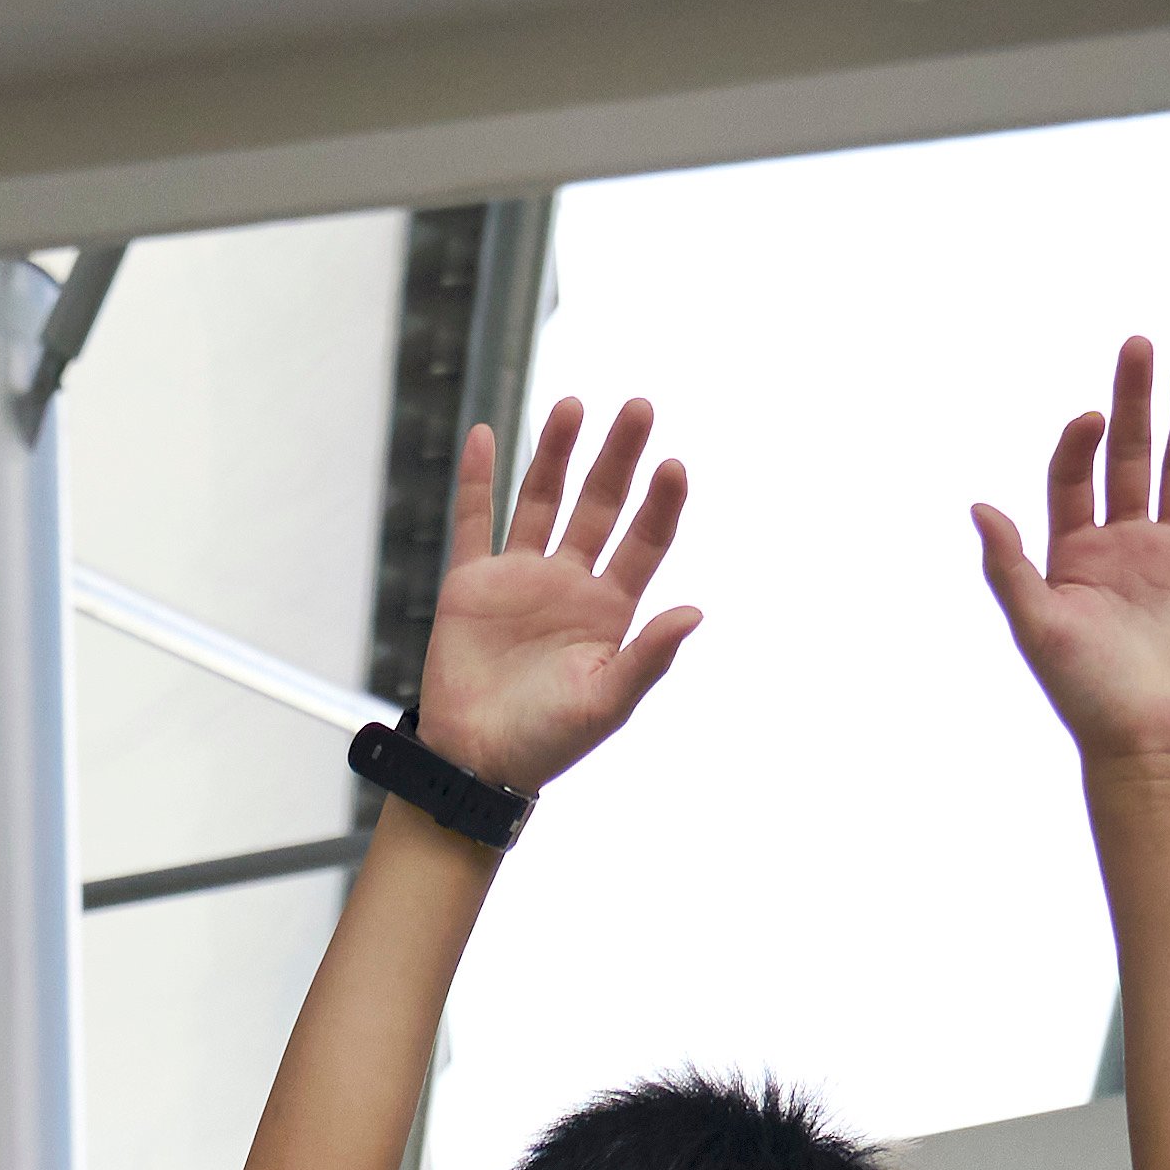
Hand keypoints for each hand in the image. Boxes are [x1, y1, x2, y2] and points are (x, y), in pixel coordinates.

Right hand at [409, 397, 700, 798]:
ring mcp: (520, 577)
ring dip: (557, 453)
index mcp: (609, 609)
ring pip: (542, 499)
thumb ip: (649, 656)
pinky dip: (477, 479)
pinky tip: (484, 436)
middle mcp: (569, 583)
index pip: (644, 542)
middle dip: (619, 458)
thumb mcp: (607, 703)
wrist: (474, 763)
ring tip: (573, 406)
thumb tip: (696, 612)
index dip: (661, 504)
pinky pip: (474, 520)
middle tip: (639, 409)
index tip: (673, 467)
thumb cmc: (546, 742)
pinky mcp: (472, 582)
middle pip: (600, 505)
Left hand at [976, 333, 1169, 776]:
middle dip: (1133, 400)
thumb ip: (1008, 567)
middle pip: (1129, 455)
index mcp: (1072, 553)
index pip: (1073, 476)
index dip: (1079, 442)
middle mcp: (1122, 543)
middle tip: (1138, 344)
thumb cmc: (1085, 694)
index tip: (1091, 421)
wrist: (1149, 743)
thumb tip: (978, 506)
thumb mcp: (1036, 627)